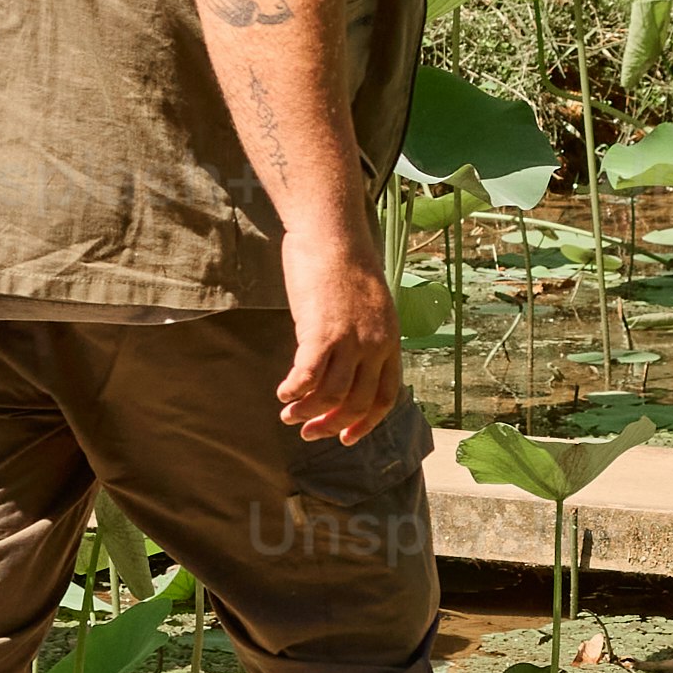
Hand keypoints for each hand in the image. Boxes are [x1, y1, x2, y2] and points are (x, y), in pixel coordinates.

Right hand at [273, 221, 402, 444]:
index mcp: (389, 341)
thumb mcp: (368, 307)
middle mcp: (374, 345)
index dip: (364, 423)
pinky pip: (307, 376)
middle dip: (330, 425)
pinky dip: (293, 392)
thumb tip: (344, 364)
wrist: (333, 234)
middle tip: (308, 433)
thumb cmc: (345, 265)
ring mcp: (349, 340)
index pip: (385, 397)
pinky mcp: (321, 331)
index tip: (344, 438)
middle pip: (356, 402)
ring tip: (288, 416)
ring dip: (306, 412)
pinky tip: (282, 394)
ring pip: (330, 395)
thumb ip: (362, 337)